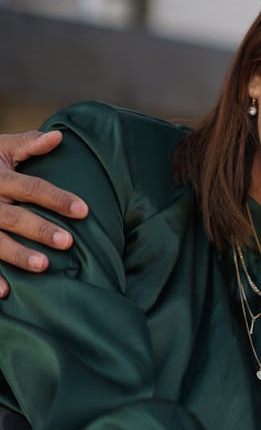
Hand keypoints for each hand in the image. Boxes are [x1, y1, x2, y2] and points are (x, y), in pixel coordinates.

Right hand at [0, 131, 87, 293]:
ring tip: (44, 266)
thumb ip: (28, 144)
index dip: (58, 199)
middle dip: (41, 230)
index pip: (33, 188)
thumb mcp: (0, 147)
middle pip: (16, 217)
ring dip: (18, 255)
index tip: (84, 210)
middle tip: (68, 242)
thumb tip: (58, 136)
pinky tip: (5, 293)